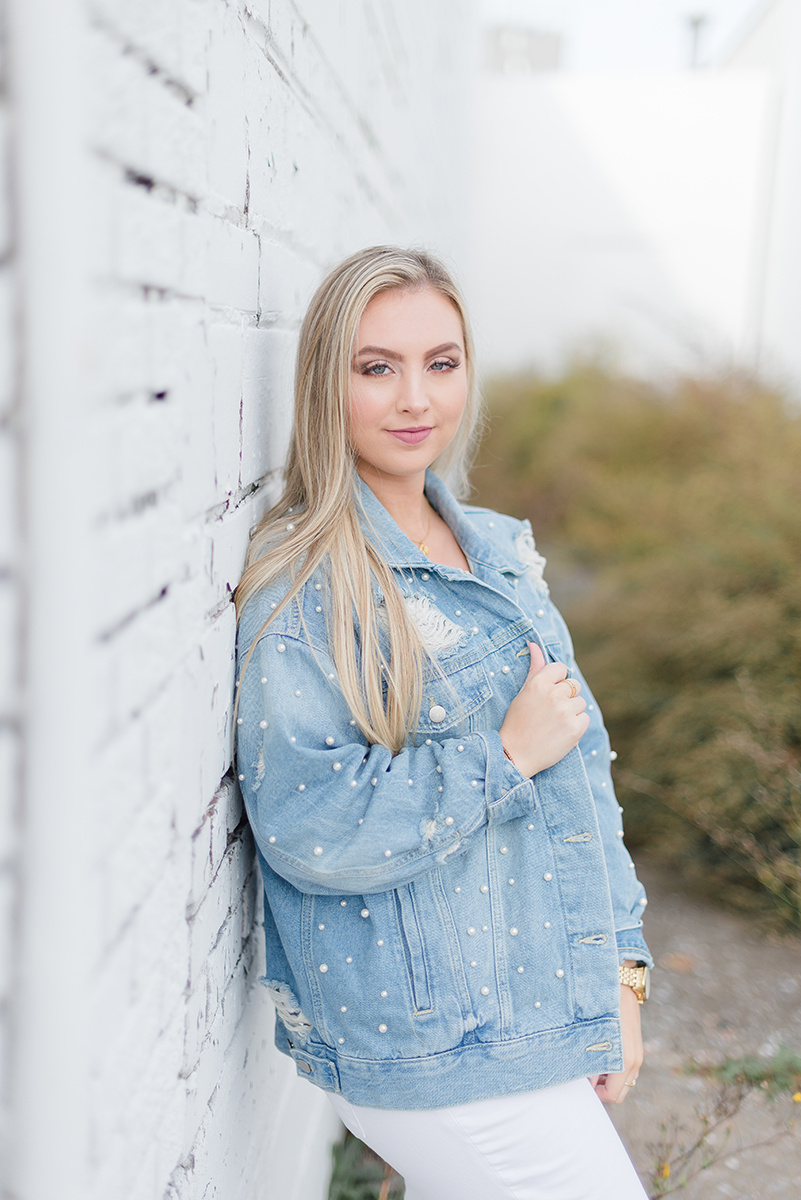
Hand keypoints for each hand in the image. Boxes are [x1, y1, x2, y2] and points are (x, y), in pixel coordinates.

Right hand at [499, 643, 589, 776]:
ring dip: (571, 712)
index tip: (548, 694)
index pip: (561, 669)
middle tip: (548, 713)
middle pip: (574, 686)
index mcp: (539, 683)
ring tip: (553, 724)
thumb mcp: (523, 692)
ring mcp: (566, 712)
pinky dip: (576, 726)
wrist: (515, 755)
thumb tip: (534, 644)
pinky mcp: (575, 729)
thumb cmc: (517, 722)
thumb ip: (534, 668)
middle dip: (565, 698)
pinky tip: (560, 733)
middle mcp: (554, 694)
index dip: (557, 681)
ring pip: (580, 703)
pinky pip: (585, 719)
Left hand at [589, 971, 643, 1103]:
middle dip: (602, 1089)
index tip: (584, 1081)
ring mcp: (637, 1054)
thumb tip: (587, 1078)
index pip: (612, 1094)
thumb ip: (590, 1060)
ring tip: (592, 1062)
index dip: (596, 1093)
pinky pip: (626, 1070)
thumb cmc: (603, 1007)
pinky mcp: (636, 1048)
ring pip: (623, 1082)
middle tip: (587, 1075)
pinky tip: (601, 1054)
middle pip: (619, 1093)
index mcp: (625, 1060)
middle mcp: (635, 1060)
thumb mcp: (593, 1035)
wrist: (621, 984)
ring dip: (608, 1079)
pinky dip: (614, 1069)